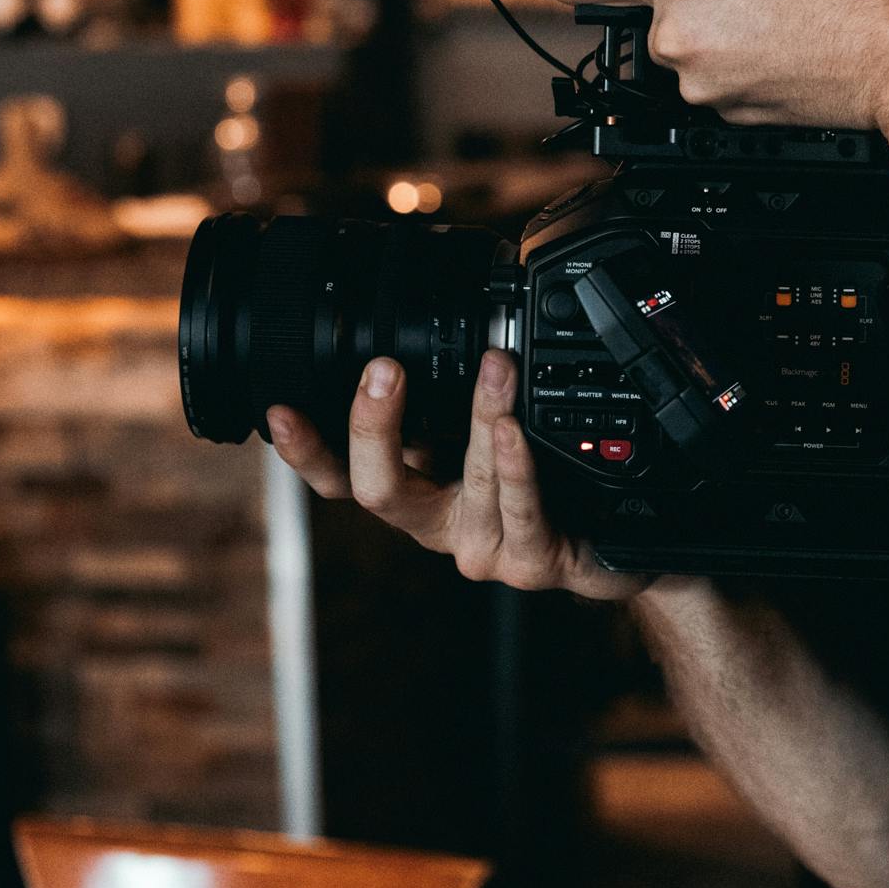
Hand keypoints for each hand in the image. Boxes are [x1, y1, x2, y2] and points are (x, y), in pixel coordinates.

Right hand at [265, 350, 650, 602]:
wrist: (609, 546)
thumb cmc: (540, 486)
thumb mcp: (478, 442)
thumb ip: (442, 405)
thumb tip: (413, 326)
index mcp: (415, 492)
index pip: (340, 477)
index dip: (305, 451)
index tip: (279, 407)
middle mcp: (439, 526)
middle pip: (378, 491)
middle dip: (373, 427)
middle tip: (381, 369)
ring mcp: (484, 548)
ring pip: (467, 484)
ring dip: (480, 416)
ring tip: (493, 366)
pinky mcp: (532, 561)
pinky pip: (520, 510)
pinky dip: (515, 466)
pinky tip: (513, 431)